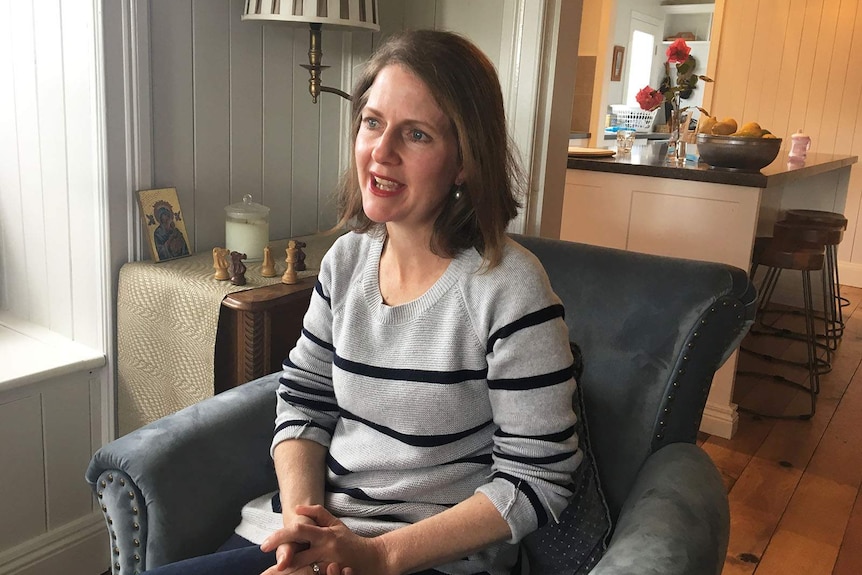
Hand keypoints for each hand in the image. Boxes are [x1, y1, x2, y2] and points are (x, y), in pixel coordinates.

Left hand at [274, 505, 391, 574]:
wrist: (373, 558)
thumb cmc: (350, 541)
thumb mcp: (335, 524)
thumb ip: (317, 514)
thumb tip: (297, 507)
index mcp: (324, 534)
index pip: (298, 531)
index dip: (280, 537)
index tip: (264, 545)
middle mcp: (325, 549)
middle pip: (297, 556)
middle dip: (280, 562)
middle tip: (265, 571)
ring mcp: (330, 565)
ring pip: (305, 571)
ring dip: (290, 573)